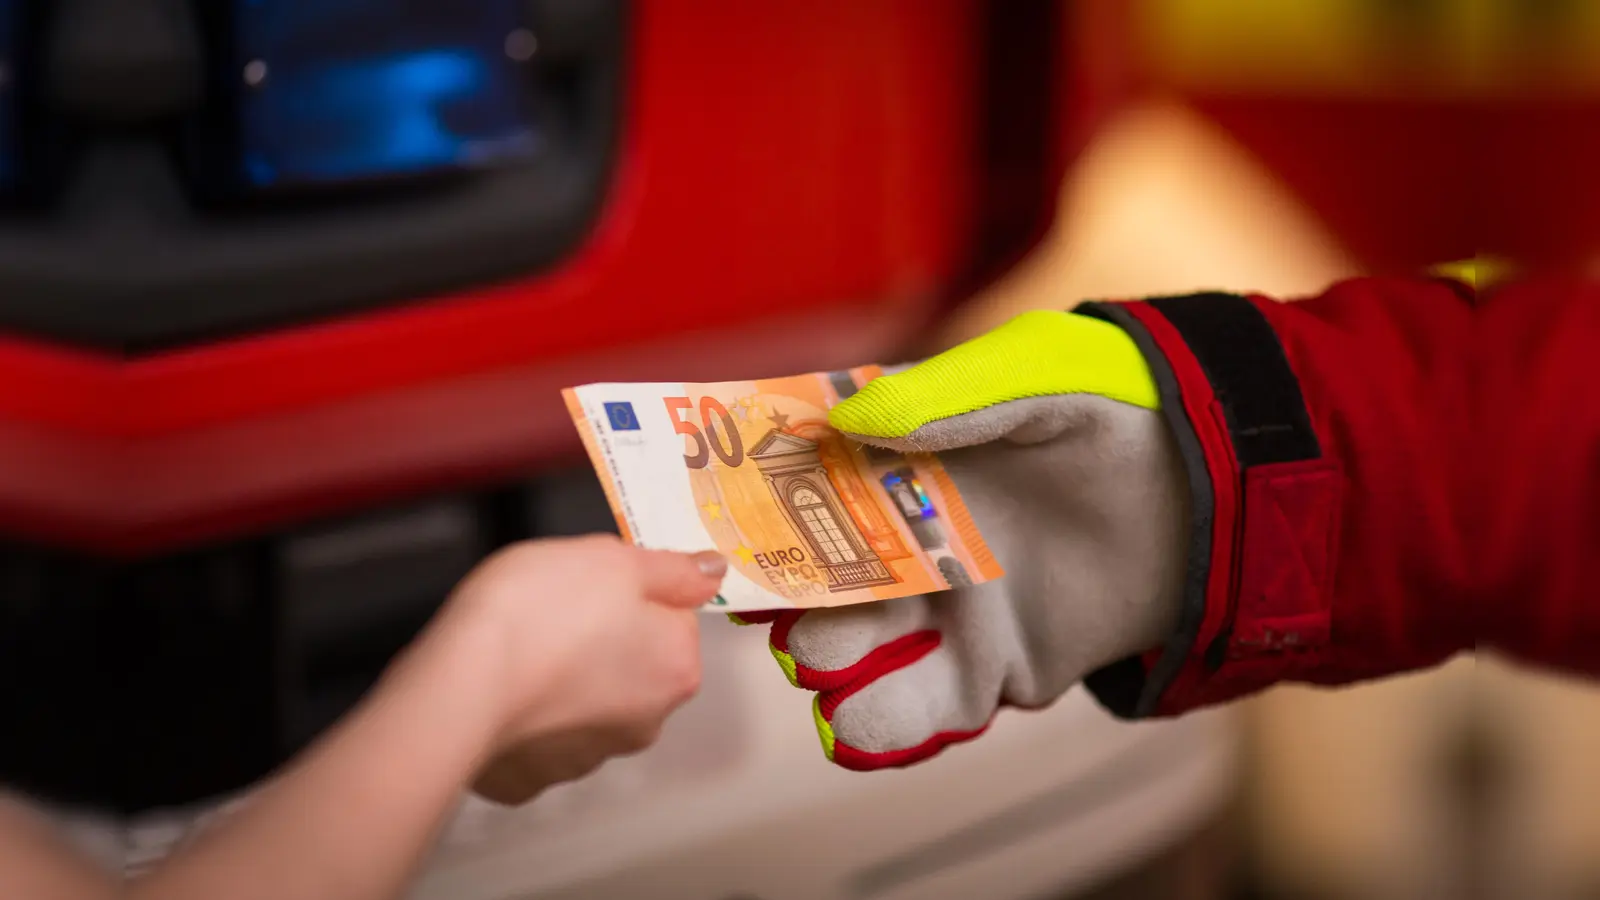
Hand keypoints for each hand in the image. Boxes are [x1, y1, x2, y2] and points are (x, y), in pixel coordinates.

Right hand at [434, 535, 725, 802]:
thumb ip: (673, 568)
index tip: (594, 583)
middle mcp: (644, 722)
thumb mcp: (614, 560)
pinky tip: (501, 689)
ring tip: (521, 648)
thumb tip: (712, 571)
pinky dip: (521, 715)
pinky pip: (535, 736)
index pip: (672, 617)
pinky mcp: (532, 777)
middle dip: (601, 639)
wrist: (459, 682)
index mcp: (676, 667)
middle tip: (553, 610)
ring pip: (584, 702)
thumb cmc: (536, 613)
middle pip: (632, 663)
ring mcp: (587, 757)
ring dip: (562, 679)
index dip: (630, 591)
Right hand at [737, 310, 1189, 768]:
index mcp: (893, 469)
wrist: (1212, 492)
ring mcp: (944, 615)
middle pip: (807, 585)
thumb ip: (946, 400)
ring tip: (834, 657)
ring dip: (828, 666)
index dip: (754, 500)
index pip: (799, 489)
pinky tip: (866, 716)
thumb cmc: (1111, 410)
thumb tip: (847, 421)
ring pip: (847, 660)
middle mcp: (903, 546)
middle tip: (773, 592)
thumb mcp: (1032, 378)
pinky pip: (918, 713)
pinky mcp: (993, 673)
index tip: (718, 508)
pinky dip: (882, 727)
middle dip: (780, 597)